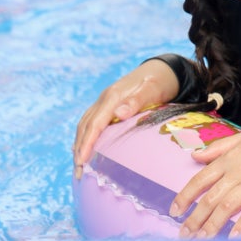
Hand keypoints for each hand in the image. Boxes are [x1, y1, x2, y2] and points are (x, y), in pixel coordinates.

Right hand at [73, 59, 180, 176]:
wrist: (162, 68)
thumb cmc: (160, 81)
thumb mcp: (152, 89)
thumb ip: (136, 101)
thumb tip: (119, 114)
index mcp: (113, 97)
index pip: (94, 124)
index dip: (86, 143)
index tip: (81, 161)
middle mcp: (105, 99)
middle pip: (85, 126)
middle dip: (79, 149)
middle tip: (77, 172)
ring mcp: (105, 102)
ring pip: (85, 124)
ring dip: (80, 144)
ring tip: (78, 165)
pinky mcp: (108, 105)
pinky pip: (91, 122)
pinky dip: (85, 136)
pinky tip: (84, 148)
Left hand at [170, 123, 240, 238]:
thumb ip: (218, 147)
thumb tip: (194, 155)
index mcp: (229, 158)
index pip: (200, 179)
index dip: (185, 196)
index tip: (174, 211)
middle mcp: (238, 170)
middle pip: (210, 197)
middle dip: (195, 218)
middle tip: (184, 235)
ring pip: (227, 206)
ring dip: (213, 225)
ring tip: (202, 240)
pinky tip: (234, 237)